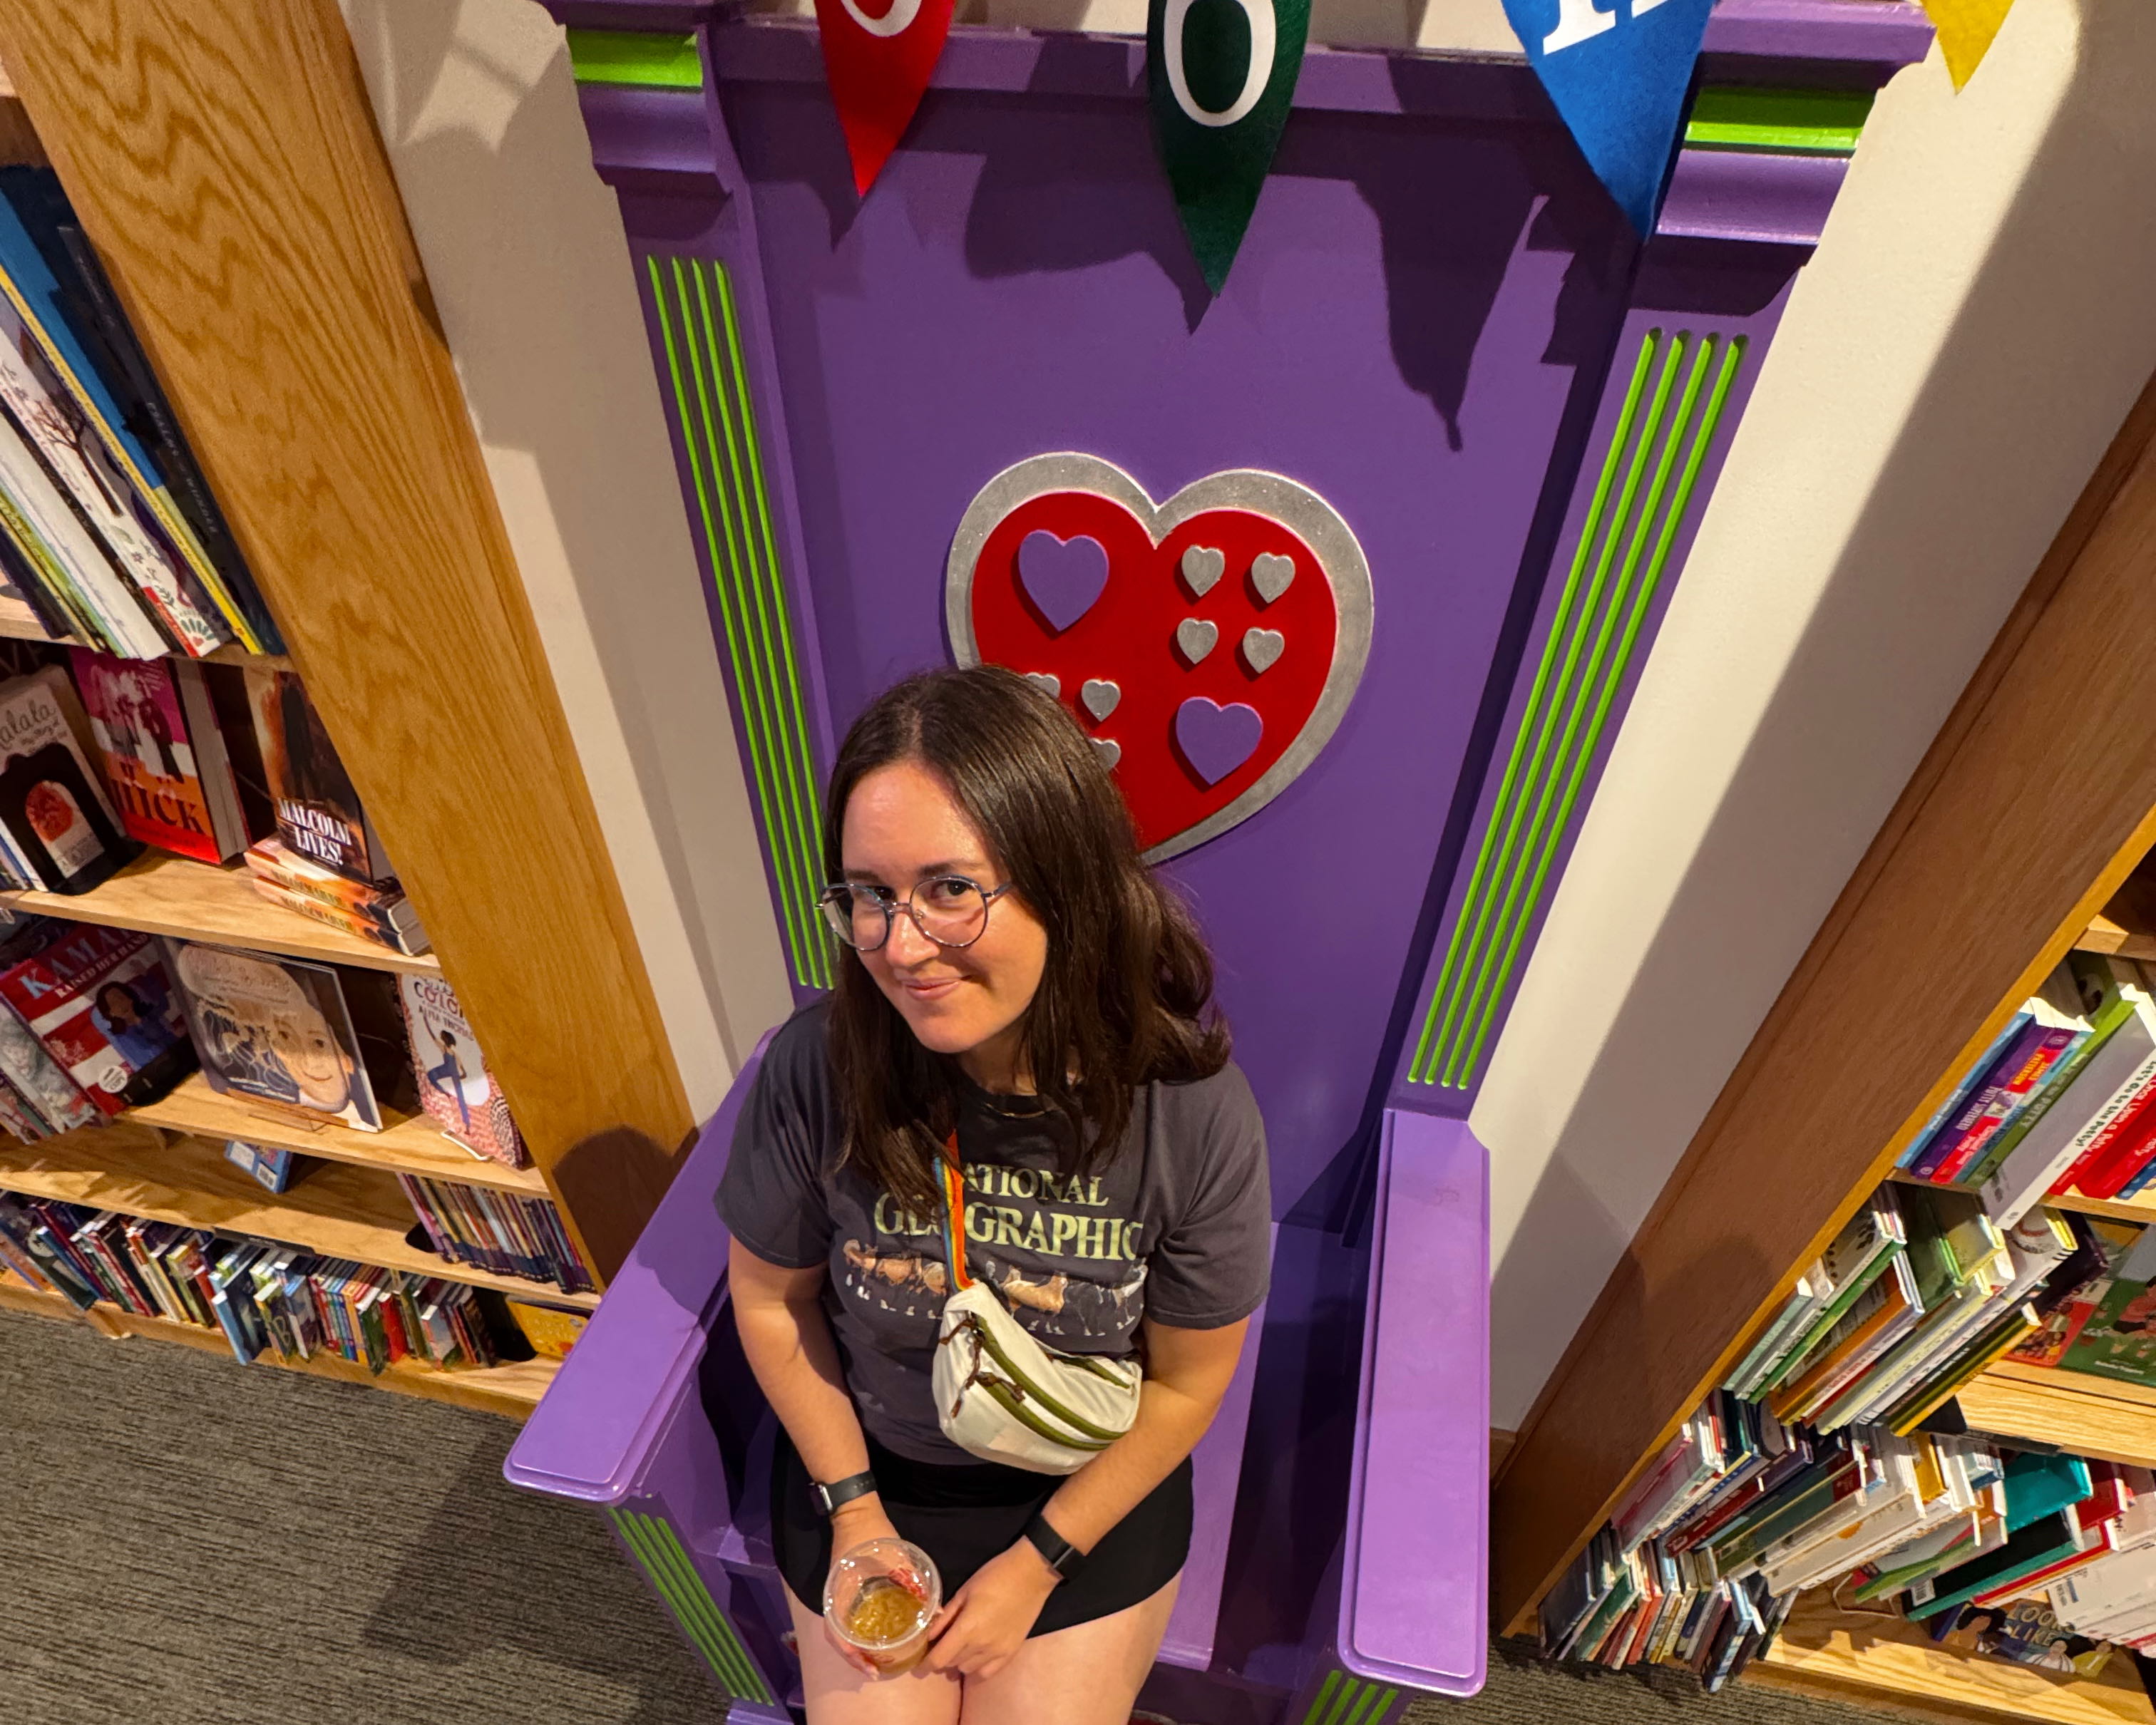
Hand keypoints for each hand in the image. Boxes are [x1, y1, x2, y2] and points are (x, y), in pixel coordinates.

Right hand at [823, 1497, 901, 1677]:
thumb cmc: (873, 1534)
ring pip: (842, 1631)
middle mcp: (835, 1599)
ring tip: (875, 1661)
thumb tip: (934, 1611)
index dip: (852, 1656)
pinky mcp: (845, 1589)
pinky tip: (874, 1635)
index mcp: (842, 1595)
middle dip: (856, 1658)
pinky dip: (857, 1632)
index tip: (871, 1669)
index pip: (838, 1634)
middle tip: (877, 1670)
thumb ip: (912, 1583)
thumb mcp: (895, 1558)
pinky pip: (847, 1618)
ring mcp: (839, 1594)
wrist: (856, 1511)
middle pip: (839, 1639)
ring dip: (855, 1648)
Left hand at [921, 1540, 1058, 1679]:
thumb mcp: (964, 1591)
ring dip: (959, 1661)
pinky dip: (977, 1668)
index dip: (925, 1664)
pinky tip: (976, 1656)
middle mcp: (982, 1646)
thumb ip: (946, 1617)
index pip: (940, 1658)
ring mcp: (998, 1652)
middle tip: (941, 1642)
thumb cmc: (994, 1576)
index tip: (918, 1664)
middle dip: (942, 1656)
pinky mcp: (1011, 1653)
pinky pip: (988, 1673)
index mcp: (967, 1629)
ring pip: (968, 1669)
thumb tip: (929, 1635)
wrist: (1031, 1574)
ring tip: (960, 1645)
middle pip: (952, 1664)